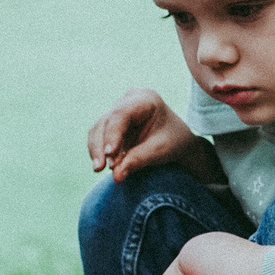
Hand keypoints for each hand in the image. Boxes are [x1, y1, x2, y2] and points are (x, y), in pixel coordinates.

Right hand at [89, 87, 210, 183]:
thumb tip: (116, 176)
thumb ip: (138, 160)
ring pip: (98, 129)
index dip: (112, 134)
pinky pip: (98, 136)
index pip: (121, 114)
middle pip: (106, 121)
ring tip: (99, 169)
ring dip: (96, 150)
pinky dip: (98, 151)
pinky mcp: (111, 122)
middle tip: (99, 168)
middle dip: (101, 146)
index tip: (109, 155)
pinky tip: (100, 165)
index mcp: (145, 98)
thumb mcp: (160, 150)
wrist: (178, 141)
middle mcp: (128, 100)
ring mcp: (118, 109)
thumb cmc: (173, 142)